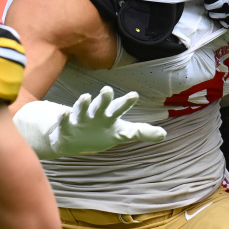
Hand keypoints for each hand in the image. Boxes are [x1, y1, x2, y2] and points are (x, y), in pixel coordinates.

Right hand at [13, 87, 165, 159]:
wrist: (75, 138)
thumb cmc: (101, 131)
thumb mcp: (122, 133)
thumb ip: (141, 132)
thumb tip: (164, 135)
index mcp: (109, 115)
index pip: (119, 107)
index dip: (126, 102)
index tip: (134, 95)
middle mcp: (96, 114)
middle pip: (101, 105)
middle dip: (104, 98)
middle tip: (108, 90)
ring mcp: (81, 119)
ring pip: (82, 110)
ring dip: (83, 103)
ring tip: (85, 96)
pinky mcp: (67, 127)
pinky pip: (65, 122)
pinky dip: (64, 118)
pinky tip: (64, 113)